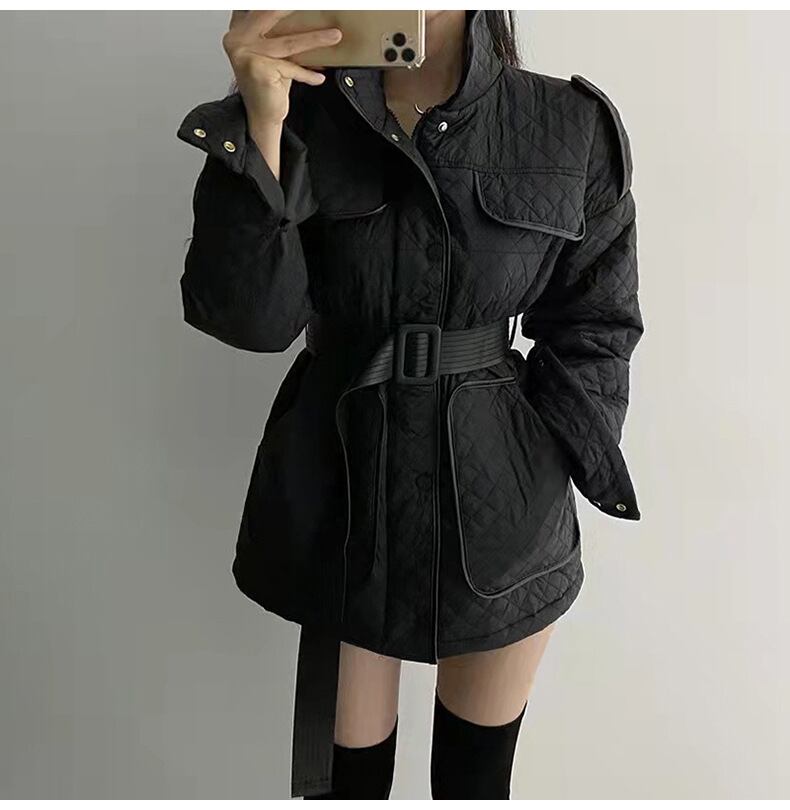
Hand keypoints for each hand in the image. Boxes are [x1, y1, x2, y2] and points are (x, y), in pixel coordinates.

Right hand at [222, 10, 342, 127]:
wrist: (262, 115)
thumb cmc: (268, 85)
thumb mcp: (273, 53)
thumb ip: (279, 32)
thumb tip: (306, 14)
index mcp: (238, 30)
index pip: (261, 9)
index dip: (280, 5)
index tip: (296, 2)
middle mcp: (237, 39)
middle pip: (272, 15)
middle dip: (294, 7)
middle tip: (317, 4)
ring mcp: (246, 54)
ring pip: (288, 43)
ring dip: (316, 39)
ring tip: (334, 36)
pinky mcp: (260, 70)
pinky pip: (291, 67)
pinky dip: (307, 74)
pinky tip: (318, 77)